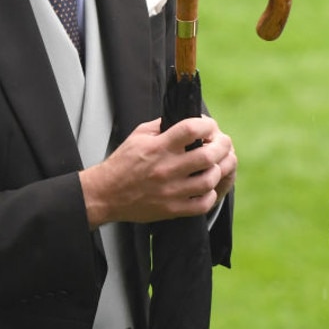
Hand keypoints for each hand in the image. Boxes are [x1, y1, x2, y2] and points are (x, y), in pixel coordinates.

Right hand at [79, 117, 234, 228]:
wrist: (105, 194)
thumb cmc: (122, 163)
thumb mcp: (139, 135)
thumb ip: (162, 125)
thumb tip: (186, 119)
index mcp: (159, 147)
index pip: (191, 129)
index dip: (207, 125)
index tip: (210, 126)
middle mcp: (167, 168)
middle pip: (207, 155)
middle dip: (222, 146)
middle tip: (223, 144)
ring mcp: (171, 191)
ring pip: (209, 180)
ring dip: (219, 170)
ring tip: (217, 165)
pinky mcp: (172, 209)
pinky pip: (202, 204)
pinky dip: (211, 194)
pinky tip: (207, 187)